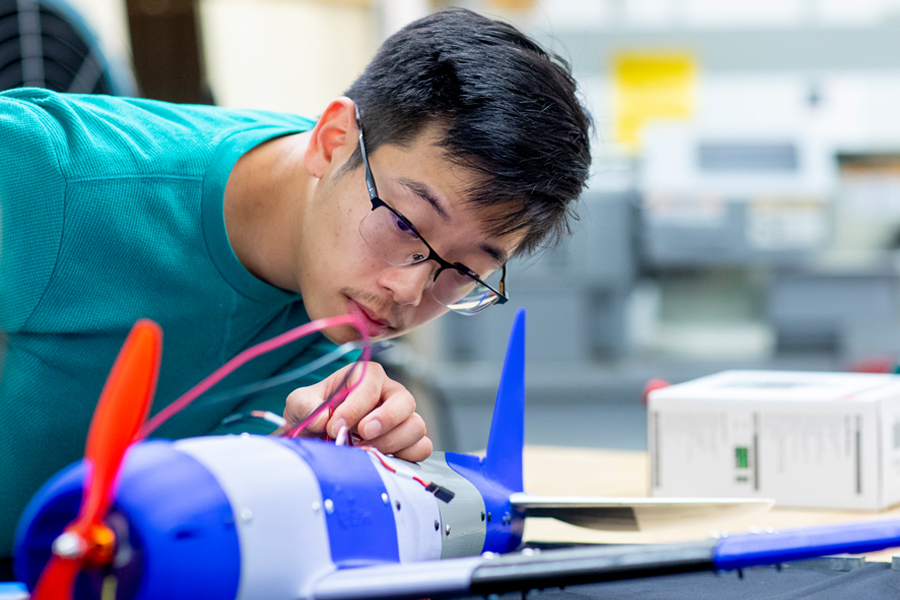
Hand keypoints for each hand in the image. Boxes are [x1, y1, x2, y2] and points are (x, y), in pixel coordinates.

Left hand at [284, 362, 432, 461]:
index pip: (371, 384)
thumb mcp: (300, 404)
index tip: (336, 426)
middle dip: (384, 421)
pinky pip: (422, 448)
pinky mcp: (408, 442)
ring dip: (392, 442)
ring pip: (416, 426)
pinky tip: (381, 459)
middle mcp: (390, 394)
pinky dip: (405, 456)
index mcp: (366, 376)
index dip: (355, 406)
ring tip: (365, 450)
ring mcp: (402, 419)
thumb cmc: (313, 414)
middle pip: (404, 401)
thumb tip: (324, 419)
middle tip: (361, 436)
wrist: (315, 438)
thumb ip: (306, 405)